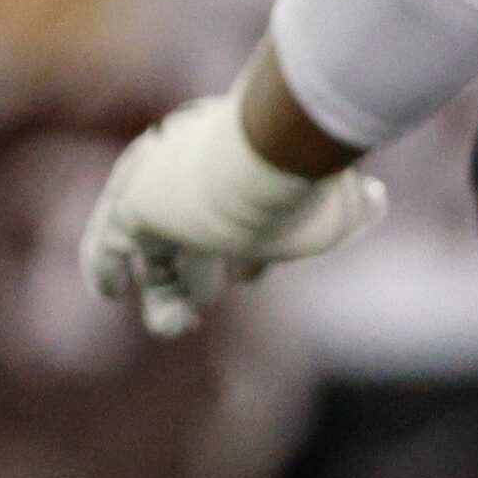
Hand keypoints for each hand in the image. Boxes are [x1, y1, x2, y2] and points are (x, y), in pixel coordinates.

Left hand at [80, 91, 384, 336]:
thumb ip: (355, 204)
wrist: (266, 154)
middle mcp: (198, 173)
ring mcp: (163, 188)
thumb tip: (372, 198)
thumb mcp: (343, 200)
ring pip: (154, 248)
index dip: (244, 252)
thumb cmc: (308, 184)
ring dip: (163, 287)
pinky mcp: (132, 206)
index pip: (237, 219)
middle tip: (202, 302)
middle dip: (196, 274)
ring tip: (174, 322)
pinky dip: (105, 269)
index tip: (246, 278)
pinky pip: (107, 244)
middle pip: (189, 234)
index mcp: (245, 170)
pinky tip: (112, 293)